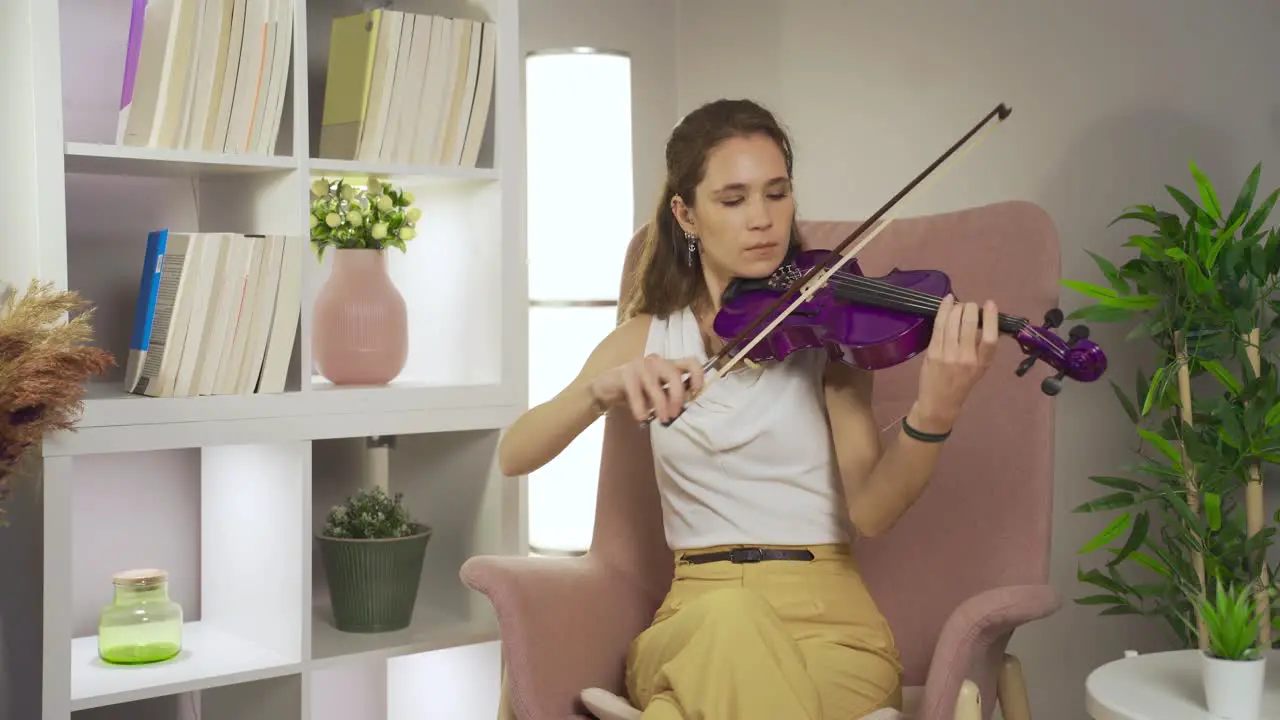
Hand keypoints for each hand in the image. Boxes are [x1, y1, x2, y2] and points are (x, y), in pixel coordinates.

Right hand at [589, 354, 704, 422]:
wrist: (606, 388)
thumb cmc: (637, 391)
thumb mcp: (658, 393)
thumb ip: (671, 395)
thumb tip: (684, 405)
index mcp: (668, 364)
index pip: (690, 362)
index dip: (698, 375)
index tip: (695, 392)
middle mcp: (657, 361)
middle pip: (675, 375)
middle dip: (677, 398)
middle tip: (674, 415)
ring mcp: (641, 365)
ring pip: (656, 386)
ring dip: (660, 405)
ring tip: (661, 420)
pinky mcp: (626, 373)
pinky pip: (636, 392)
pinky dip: (640, 407)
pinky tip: (641, 418)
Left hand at [912, 295, 998, 431]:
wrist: (939, 403)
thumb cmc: (961, 383)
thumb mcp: (979, 369)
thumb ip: (982, 348)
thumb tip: (986, 320)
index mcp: (982, 364)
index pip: (990, 338)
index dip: (991, 318)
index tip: (990, 304)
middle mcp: (966, 359)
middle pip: (969, 325)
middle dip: (970, 308)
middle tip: (970, 305)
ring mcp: (947, 356)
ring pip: (952, 323)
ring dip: (956, 308)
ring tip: (959, 303)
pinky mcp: (933, 353)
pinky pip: (938, 327)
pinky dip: (943, 311)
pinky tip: (947, 301)